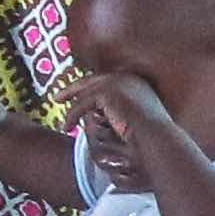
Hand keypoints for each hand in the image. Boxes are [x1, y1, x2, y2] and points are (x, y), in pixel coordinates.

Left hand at [68, 69, 170, 190]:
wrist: (157, 138)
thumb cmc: (151, 137)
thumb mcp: (136, 120)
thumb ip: (120, 113)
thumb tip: (99, 116)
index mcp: (136, 81)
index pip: (106, 81)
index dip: (88, 88)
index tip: (76, 96)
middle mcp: (127, 77)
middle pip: (92, 81)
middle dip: (73, 89)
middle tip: (57, 97)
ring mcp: (117, 82)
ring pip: (85, 95)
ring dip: (72, 110)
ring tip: (65, 124)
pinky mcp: (106, 92)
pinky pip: (82, 104)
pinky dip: (72, 117)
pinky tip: (68, 127)